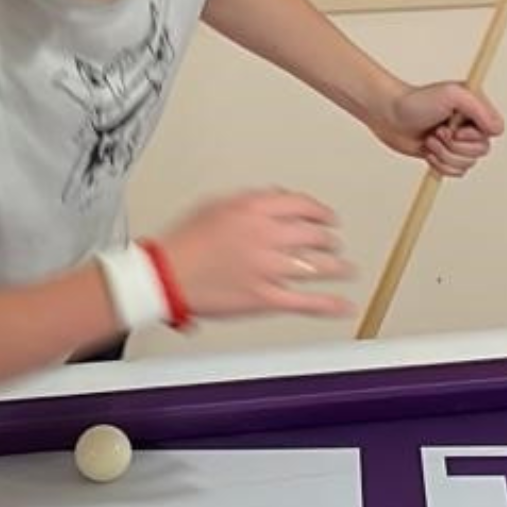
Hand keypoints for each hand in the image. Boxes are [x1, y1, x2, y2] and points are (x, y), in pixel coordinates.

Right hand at [153, 188, 354, 319]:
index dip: (320, 212)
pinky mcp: (265, 297)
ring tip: (344, 269)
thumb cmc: (182, 243)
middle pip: (315, 236)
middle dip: (329, 240)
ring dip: (337, 267)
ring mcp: (269, 268)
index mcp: (253, 210)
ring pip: (318, 267)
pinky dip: (329, 305)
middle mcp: (266, 236)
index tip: (327, 217)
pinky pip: (307, 302)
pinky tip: (343, 305)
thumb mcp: (214, 205)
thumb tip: (275, 200)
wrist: (162, 276)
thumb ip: (250, 201)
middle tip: (332, 243)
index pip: (302, 205)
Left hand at [373, 81, 503, 177]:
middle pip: (481, 151)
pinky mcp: (442, 155)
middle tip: (437, 132)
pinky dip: (440, 166)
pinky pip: (455, 172)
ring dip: (445, 155)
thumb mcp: (452, 94)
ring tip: (429, 140)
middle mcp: (469, 126)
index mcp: (476, 110)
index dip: (475, 135)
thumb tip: (497, 131)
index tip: (455, 128)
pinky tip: (427, 152)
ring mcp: (456, 142)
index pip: (495, 131)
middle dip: (455, 146)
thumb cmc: (416, 100)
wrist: (386, 114)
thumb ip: (480, 109)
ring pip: (467, 164)